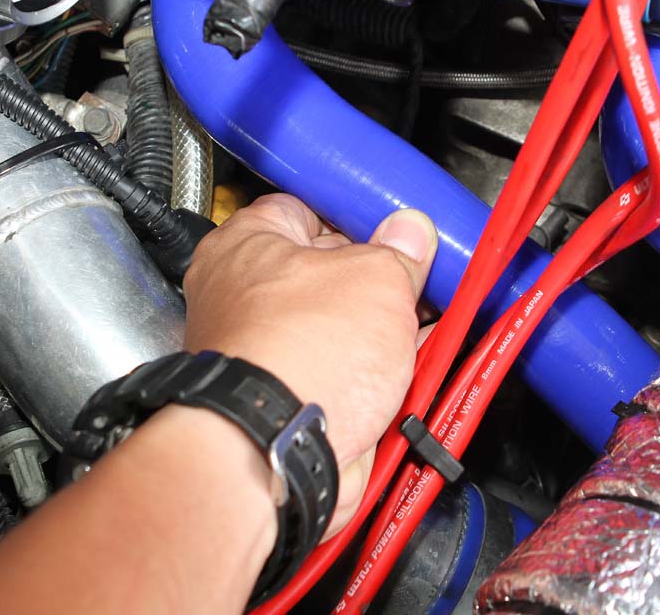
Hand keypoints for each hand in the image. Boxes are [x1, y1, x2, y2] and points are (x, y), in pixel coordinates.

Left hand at [182, 194, 437, 536]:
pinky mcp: (287, 400)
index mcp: (246, 246)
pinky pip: (338, 377)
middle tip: (410, 282)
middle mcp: (243, 298)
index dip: (354, 218)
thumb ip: (398, 253)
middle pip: (323, 275)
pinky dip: (372, 377)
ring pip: (335, 331)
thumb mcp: (376, 278)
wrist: (280, 451)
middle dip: (373, 283)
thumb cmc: (296, 357)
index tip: (392, 229)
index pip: (302, 209)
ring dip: (380, 334)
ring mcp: (265, 354)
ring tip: (416, 330)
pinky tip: (406, 373)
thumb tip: (411, 235)